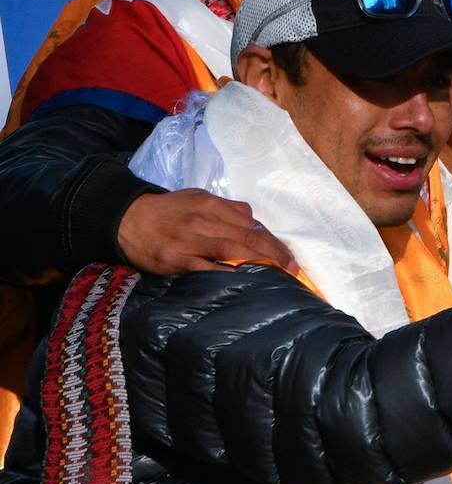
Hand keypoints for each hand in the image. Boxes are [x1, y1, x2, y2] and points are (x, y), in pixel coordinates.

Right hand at [117, 190, 295, 274]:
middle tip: (293, 271)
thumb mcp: (198, 198)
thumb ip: (227, 209)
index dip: (274, 242)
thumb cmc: (167, 211)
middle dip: (275, 255)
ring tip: (277, 278)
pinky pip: (206, 269)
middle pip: (248, 238)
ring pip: (232, 252)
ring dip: (259, 265)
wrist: (126, 219)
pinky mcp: (176, 260)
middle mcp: (203, 221)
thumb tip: (252, 219)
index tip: (290, 257)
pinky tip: (245, 284)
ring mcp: (189, 241)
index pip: (251, 224)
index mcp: (211, 205)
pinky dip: (228, 276)